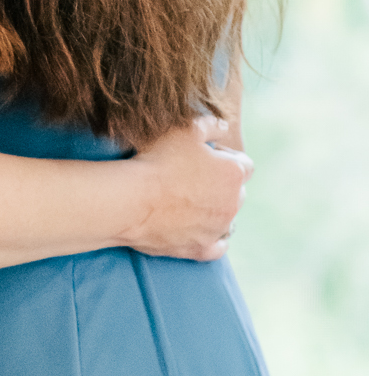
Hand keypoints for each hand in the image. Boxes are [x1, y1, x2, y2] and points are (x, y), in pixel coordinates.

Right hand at [128, 116, 251, 260]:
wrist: (131, 200)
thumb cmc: (157, 160)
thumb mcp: (184, 130)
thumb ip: (210, 126)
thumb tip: (223, 127)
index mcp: (234, 174)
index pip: (244, 165)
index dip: (224, 158)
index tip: (203, 156)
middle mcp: (233, 204)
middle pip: (236, 193)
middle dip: (221, 185)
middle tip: (191, 178)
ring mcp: (217, 230)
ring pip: (226, 220)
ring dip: (214, 212)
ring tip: (188, 203)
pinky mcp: (200, 249)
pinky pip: (216, 248)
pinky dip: (210, 239)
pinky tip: (199, 231)